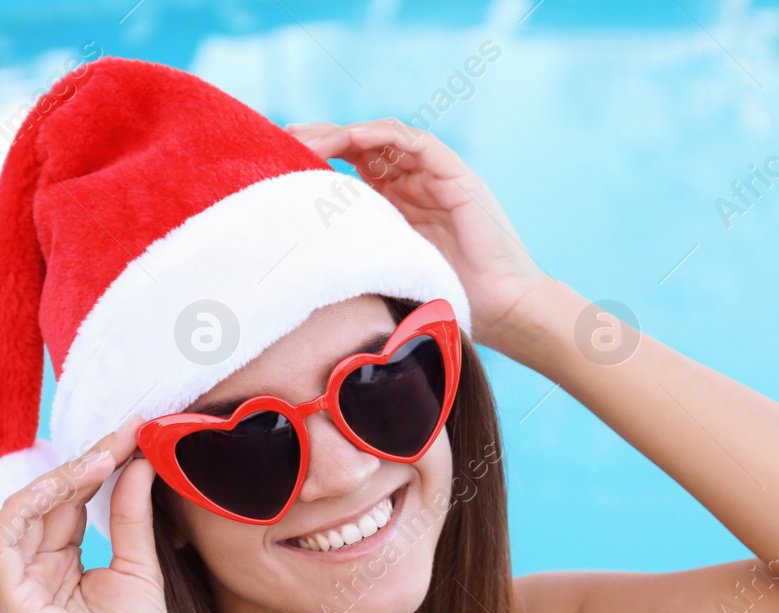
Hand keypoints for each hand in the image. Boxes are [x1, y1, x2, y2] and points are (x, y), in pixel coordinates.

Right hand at [0, 418, 175, 612]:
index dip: (95, 466)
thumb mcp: (140, 567)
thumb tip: (137, 463)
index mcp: (61, 566)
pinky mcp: (12, 598)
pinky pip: (4, 538)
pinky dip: (30, 504)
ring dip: (59, 478)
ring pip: (20, 511)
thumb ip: (131, 516)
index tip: (131, 434)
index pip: (68, 503)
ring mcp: (20, 585)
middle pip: (44, 501)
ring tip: (101, 457)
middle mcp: (35, 572)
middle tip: (122, 434)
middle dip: (82, 463)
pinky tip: (69, 482)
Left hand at [287, 118, 549, 355]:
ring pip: (382, 138)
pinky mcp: (456, 176)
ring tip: (308, 138)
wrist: (504, 313)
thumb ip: (353, 257)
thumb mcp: (384, 276)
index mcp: (392, 205)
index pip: (346, 167)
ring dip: (343, 133)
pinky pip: (417, 144)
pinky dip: (384, 136)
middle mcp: (411, 184)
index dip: (312, 158)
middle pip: (358, 146)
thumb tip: (295, 260)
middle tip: (280, 138)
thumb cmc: (446, 304)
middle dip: (318, 138)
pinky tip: (351, 139)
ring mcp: (434, 177)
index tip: (274, 159)